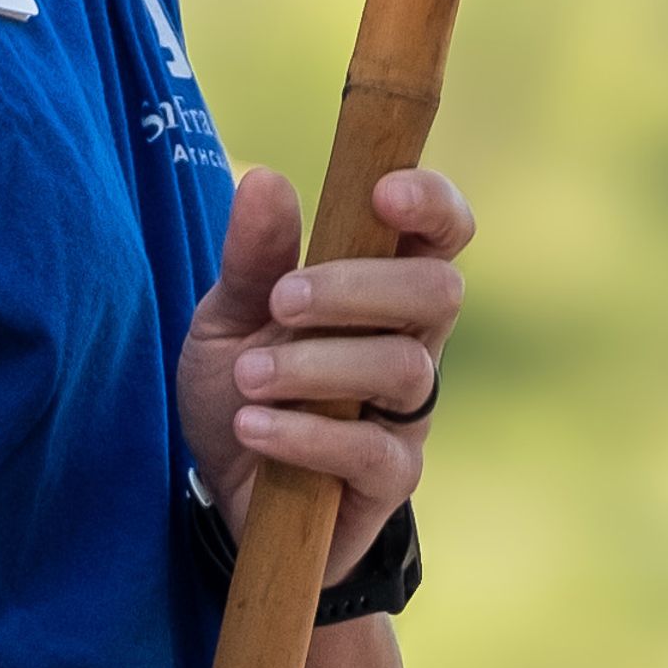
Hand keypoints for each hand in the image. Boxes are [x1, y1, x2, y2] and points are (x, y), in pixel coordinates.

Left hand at [176, 159, 468, 589]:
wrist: (222, 488)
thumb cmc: (242, 381)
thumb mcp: (229, 314)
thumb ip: (252, 256)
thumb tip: (266, 179)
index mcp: (386, 282)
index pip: (445, 229)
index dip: (432, 202)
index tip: (383, 194)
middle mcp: (414, 340)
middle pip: (438, 292)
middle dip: (359, 288)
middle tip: (282, 301)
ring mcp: (408, 412)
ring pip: (403, 368)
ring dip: (319, 365)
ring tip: (249, 375)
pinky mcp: (390, 478)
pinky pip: (372, 451)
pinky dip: (306, 434)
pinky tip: (252, 426)